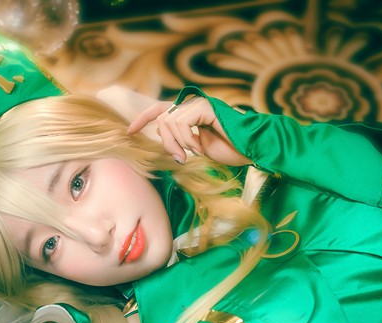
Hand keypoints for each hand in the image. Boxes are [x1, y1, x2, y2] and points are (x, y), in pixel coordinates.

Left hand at [127, 96, 250, 166]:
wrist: (252, 148)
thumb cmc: (230, 150)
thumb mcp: (198, 147)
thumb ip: (180, 141)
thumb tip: (162, 139)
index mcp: (190, 114)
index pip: (159, 110)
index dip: (143, 119)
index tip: (129, 132)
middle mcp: (192, 105)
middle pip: (162, 120)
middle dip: (166, 143)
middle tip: (180, 158)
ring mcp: (199, 104)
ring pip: (169, 123)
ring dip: (177, 144)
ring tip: (192, 154)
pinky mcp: (205, 107)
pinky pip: (181, 123)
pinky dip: (187, 140)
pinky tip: (200, 147)